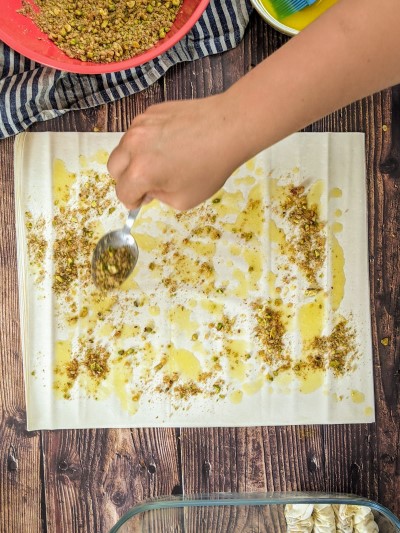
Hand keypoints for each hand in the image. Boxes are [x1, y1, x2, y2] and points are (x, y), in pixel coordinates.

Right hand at [107, 95, 243, 210]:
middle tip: (149, 180)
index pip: (122, 193)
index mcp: (139, 172)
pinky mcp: (150, 111)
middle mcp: (133, 146)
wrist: (228, 128)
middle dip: (127, 178)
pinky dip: (147, 141)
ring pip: (123, 147)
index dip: (134, 200)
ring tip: (162, 159)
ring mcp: (139, 125)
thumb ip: (158, 198)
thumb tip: (148, 189)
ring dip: (135, 158)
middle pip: (113, 168)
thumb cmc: (210, 168)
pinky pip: (138, 131)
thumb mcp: (183, 199)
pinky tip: (171, 142)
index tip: (146, 198)